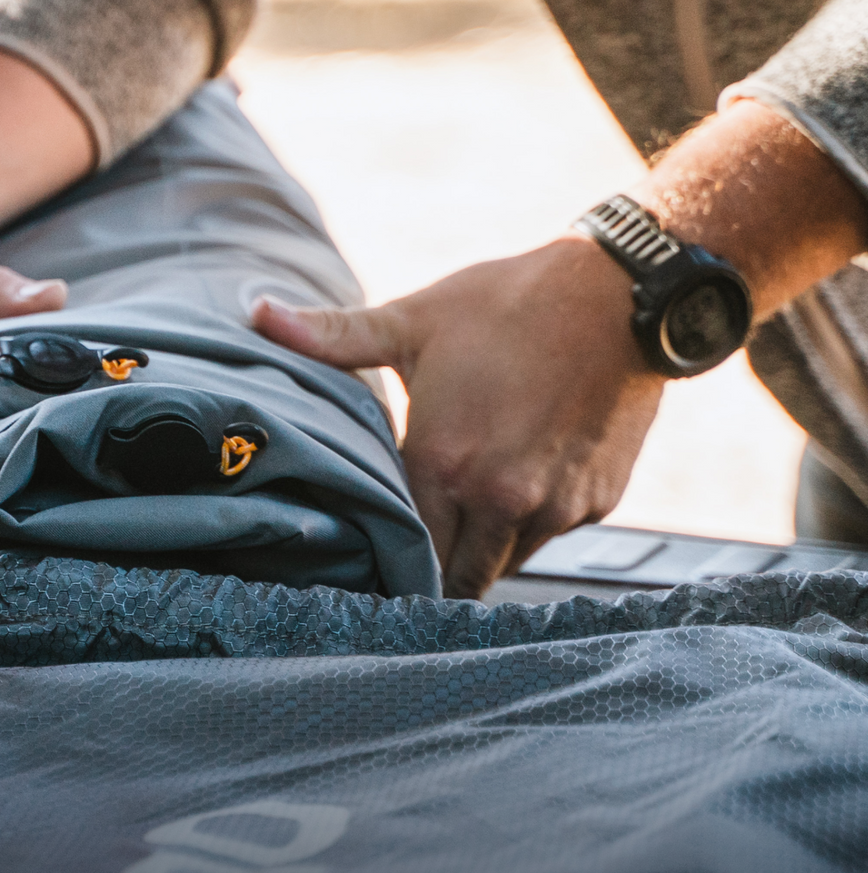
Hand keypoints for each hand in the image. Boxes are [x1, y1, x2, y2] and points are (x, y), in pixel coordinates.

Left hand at [252, 100, 867, 598]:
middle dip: (434, 569)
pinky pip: (550, 531)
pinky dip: (532, 518)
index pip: (405, 551)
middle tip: (416, 556)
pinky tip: (520, 475)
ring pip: (506, 558)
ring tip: (466, 508)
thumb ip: (332, 337)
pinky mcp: (597, 501)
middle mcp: (499, 499)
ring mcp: (553, 506)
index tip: (375, 561)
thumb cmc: (504, 305)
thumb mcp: (411, 321)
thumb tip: (253, 312)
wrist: (618, 296)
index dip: (388, 559)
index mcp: (442, 464)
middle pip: (456, 576)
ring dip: (484, 544)